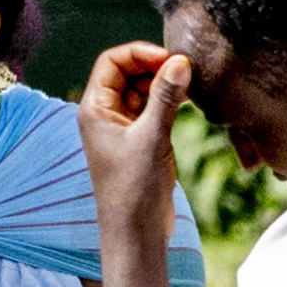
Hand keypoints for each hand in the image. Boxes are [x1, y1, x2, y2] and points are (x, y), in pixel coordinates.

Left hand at [80, 41, 189, 286]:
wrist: (136, 233)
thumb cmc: (134, 190)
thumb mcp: (152, 138)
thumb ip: (165, 98)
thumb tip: (180, 62)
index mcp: (94, 110)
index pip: (112, 62)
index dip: (140, 53)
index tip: (170, 58)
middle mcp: (106, 115)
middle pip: (129, 72)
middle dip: (155, 65)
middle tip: (186, 69)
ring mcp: (124, 127)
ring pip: (144, 89)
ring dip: (165, 82)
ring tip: (191, 82)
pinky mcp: (142, 140)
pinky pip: (155, 108)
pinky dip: (170, 99)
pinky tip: (190, 98)